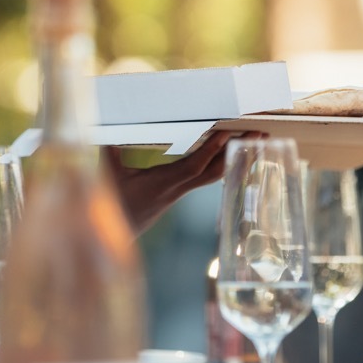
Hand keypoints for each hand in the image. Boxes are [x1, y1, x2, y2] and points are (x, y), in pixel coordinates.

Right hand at [106, 131, 246, 232]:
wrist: (112, 237)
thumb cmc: (109, 204)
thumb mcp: (106, 175)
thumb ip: (107, 149)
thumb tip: (102, 125)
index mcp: (161, 184)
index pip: (192, 167)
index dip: (210, 150)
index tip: (228, 132)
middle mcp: (175, 189)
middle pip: (214, 171)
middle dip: (236, 151)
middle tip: (260, 132)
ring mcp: (178, 193)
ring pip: (212, 175)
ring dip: (232, 156)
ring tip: (252, 139)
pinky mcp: (176, 193)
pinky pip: (203, 177)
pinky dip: (217, 163)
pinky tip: (227, 153)